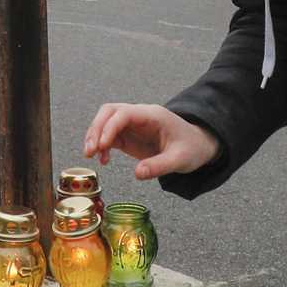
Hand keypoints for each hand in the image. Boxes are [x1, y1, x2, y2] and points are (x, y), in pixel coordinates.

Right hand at [83, 103, 219, 179]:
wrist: (197, 146)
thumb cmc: (191, 148)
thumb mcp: (180, 159)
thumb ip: (159, 166)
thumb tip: (138, 174)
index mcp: (152, 115)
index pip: (123, 113)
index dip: (109, 127)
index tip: (102, 145)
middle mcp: (139, 116)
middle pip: (109, 112)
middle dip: (96, 129)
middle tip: (90, 151)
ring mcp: (133, 125)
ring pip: (105, 122)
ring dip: (95, 136)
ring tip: (91, 155)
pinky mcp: (129, 136)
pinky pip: (109, 136)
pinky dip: (102, 146)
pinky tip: (104, 160)